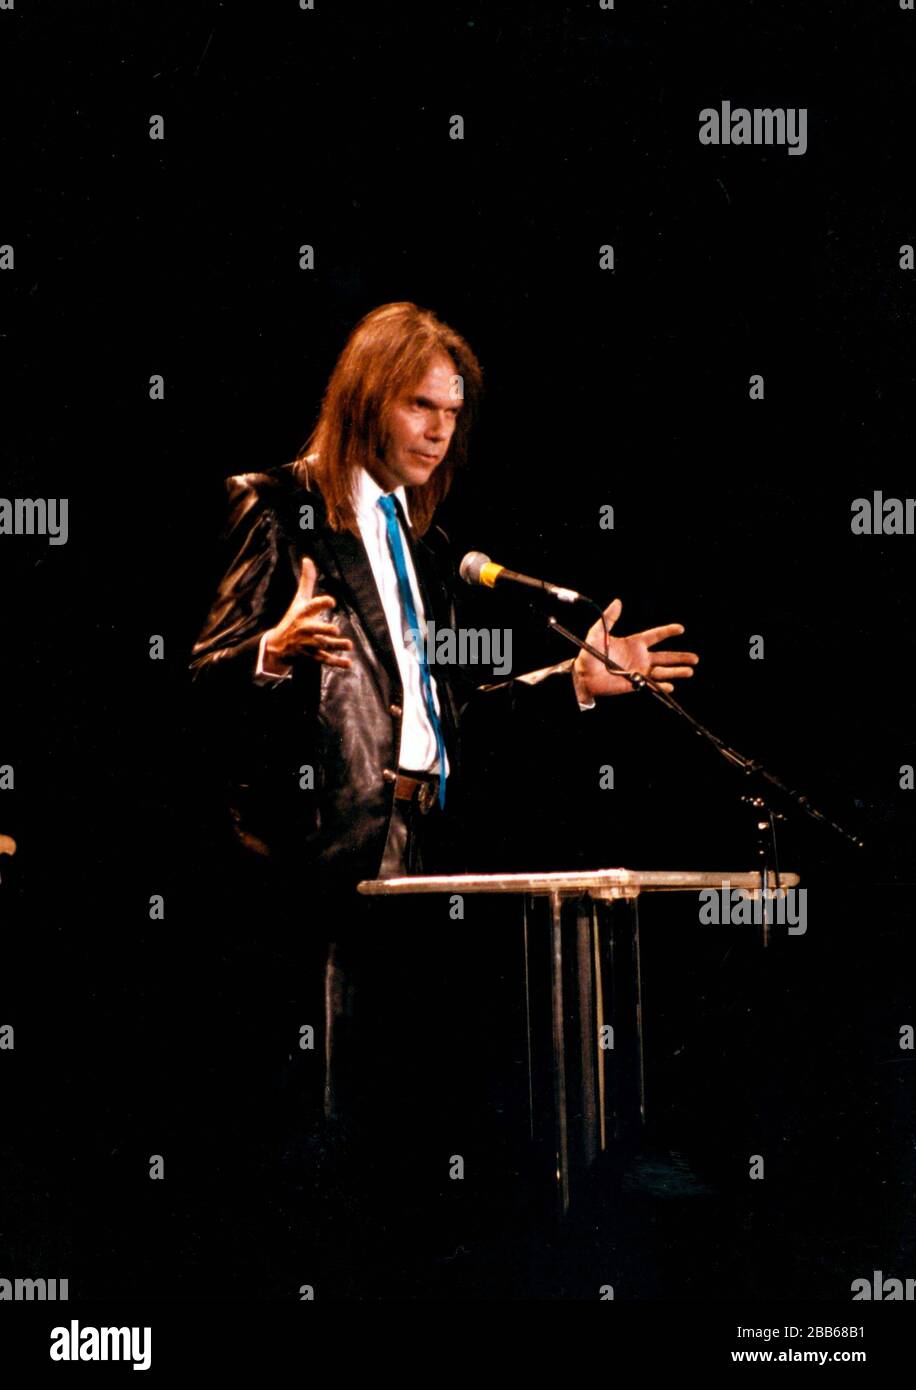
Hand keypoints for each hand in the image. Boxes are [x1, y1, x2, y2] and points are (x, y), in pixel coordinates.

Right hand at [263, 557, 353, 668]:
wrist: (277, 646)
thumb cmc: (292, 619)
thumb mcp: (298, 601)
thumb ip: (306, 582)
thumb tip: (307, 559)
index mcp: (303, 614)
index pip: (311, 607)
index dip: (321, 604)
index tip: (331, 601)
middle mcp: (305, 629)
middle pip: (315, 630)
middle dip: (324, 630)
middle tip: (335, 629)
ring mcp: (308, 644)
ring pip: (323, 645)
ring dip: (336, 646)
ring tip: (348, 645)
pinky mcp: (312, 656)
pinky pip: (325, 660)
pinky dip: (337, 663)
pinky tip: (348, 663)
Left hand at [571, 597, 697, 699]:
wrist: (584, 675)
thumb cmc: (590, 653)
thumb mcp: (598, 632)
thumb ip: (609, 618)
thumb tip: (618, 601)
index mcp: (635, 643)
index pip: (655, 636)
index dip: (668, 631)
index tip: (681, 628)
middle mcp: (640, 657)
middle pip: (665, 656)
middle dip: (680, 657)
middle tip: (696, 659)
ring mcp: (639, 671)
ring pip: (662, 672)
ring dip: (676, 672)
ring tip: (689, 671)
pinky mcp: (635, 684)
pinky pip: (652, 685)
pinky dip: (661, 686)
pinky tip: (670, 686)